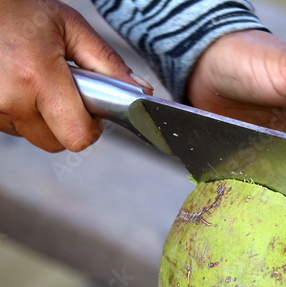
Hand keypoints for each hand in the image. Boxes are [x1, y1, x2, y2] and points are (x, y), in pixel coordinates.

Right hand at [0, 0, 151, 151]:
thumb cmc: (17, 11)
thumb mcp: (69, 26)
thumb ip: (108, 62)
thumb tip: (142, 92)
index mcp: (37, 76)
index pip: (79, 136)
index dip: (92, 127)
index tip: (92, 109)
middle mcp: (12, 98)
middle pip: (60, 143)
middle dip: (70, 123)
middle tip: (63, 90)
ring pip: (39, 137)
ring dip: (46, 119)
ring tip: (37, 82)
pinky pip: (18, 129)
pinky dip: (25, 114)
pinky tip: (21, 86)